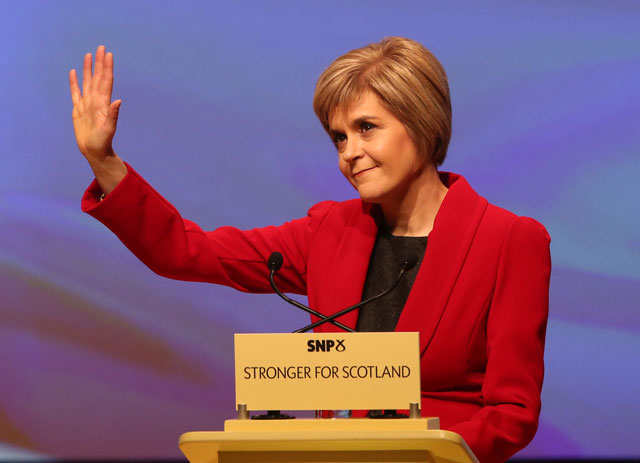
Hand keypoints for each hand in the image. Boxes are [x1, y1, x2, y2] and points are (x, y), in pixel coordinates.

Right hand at [70, 45, 125, 193]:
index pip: (106, 81)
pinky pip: (75, 92)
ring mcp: (87, 104)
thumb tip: (118, 101)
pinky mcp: (78, 109)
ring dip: (87, 69)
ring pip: (87, 82)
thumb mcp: (109, 129)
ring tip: (89, 55)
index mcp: (103, 103)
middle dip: (99, 63)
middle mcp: (96, 100)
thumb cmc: (103, 142)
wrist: (94, 151)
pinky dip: (74, 82)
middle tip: (101, 47)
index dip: (107, 68)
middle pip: (97, 77)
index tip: (108, 54)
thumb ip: (113, 115)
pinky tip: (73, 72)